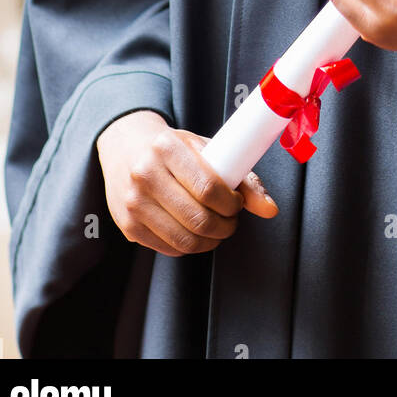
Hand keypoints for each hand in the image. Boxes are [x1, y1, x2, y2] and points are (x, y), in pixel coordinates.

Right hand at [96, 110, 277, 256]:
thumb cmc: (173, 149)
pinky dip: (189, 246)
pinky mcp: (127, 226)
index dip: (231, 203)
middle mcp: (145, 174)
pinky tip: (193, 232)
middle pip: (198, 218)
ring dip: (210, 241)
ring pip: (184, 240)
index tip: (237, 203)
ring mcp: (132, 203)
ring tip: (216, 229)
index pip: (208, 187)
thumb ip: (241, 177)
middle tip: (230, 221)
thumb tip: (269, 208)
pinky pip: (168, 248)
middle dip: (225, 227)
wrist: (126, 149)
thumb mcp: (206, 149)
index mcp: (166, 147)